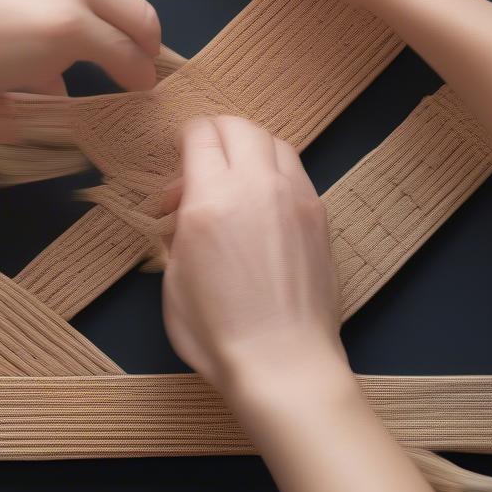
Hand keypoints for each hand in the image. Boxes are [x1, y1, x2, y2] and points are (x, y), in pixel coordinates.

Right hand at [162, 116, 347, 396]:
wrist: (284, 365)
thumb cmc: (216, 333)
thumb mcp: (172, 280)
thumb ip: (177, 231)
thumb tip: (183, 213)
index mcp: (211, 200)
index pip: (201, 134)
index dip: (185, 138)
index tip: (179, 158)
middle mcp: (256, 186)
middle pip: (239, 126)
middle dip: (216, 133)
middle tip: (203, 163)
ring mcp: (295, 197)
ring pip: (273, 141)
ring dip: (250, 147)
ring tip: (237, 179)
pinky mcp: (319, 215)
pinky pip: (296, 171)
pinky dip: (275, 171)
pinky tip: (264, 203)